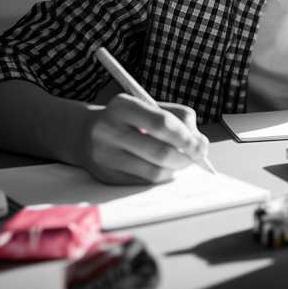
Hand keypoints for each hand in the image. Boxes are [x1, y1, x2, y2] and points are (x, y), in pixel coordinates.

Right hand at [79, 94, 209, 184]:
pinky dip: (161, 177)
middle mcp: (109, 130)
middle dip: (186, 157)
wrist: (86, 133)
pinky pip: (144, 182)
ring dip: (175, 169)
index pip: (162, 123)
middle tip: (196, 157)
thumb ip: (179, 119)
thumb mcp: (150, 107)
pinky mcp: (106, 176)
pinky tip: (163, 168)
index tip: (201, 145)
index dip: (186, 137)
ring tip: (180, 161)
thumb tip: (201, 144)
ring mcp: (105, 155)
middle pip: (160, 152)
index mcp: (122, 106)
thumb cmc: (129, 119)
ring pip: (154, 171)